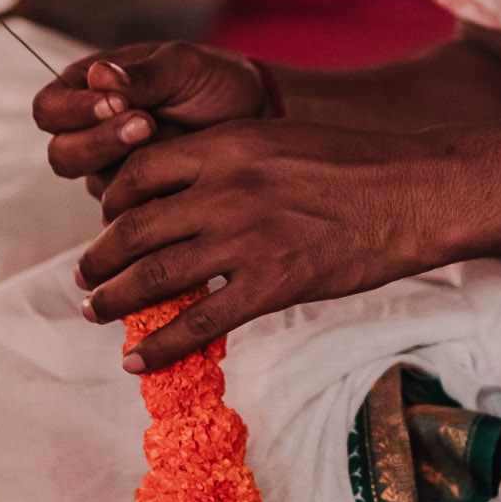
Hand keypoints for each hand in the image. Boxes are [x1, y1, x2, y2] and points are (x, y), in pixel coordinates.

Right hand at [32, 43, 267, 189]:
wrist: (257, 116)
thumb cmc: (214, 81)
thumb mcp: (181, 66)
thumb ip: (141, 76)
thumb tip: (98, 75)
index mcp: (87, 90)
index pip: (48, 109)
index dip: (73, 111)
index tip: (116, 103)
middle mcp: (92, 133)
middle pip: (61, 155)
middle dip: (101, 144)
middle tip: (146, 126)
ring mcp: (114, 170)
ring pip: (95, 187)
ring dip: (130, 171)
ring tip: (172, 144)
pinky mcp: (140, 200)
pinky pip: (129, 213)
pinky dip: (153, 197)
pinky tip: (182, 181)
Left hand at [73, 120, 461, 367]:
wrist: (415, 191)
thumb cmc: (358, 163)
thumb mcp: (280, 139)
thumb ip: (230, 160)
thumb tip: (191, 188)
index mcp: (225, 147)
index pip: (139, 175)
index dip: (112, 202)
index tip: (108, 222)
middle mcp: (223, 190)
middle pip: (133, 229)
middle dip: (99, 258)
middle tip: (85, 276)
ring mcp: (245, 240)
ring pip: (153, 277)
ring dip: (114, 300)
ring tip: (97, 313)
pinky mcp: (272, 285)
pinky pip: (199, 324)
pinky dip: (159, 347)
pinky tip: (138, 362)